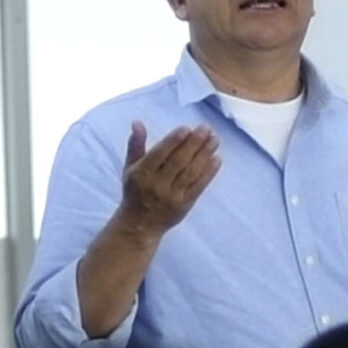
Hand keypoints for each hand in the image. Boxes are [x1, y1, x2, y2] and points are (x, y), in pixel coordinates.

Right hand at [115, 121, 220, 235]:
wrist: (139, 225)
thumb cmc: (135, 191)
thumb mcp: (130, 168)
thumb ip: (136, 145)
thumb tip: (138, 122)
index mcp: (142, 173)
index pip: (160, 154)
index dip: (174, 140)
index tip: (187, 128)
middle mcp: (157, 185)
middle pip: (179, 161)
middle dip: (194, 143)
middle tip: (206, 128)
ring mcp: (172, 196)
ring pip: (191, 172)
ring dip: (205, 154)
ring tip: (215, 140)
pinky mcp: (184, 205)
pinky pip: (198, 186)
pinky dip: (209, 173)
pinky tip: (217, 159)